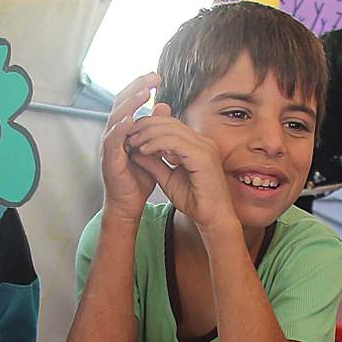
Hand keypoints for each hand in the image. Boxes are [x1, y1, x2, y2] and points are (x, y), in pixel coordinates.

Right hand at [98, 74, 160, 214]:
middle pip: (121, 103)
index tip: (156, 76)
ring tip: (143, 92)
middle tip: (152, 76)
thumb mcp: (152, 148)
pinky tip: (130, 119)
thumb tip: (163, 106)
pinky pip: (112, 141)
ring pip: (116, 118)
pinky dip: (120, 129)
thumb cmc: (138, 177)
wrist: (129, 204)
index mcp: (123, 130)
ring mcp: (109, 146)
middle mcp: (113, 134)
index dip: (140, 87)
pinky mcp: (109, 159)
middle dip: (136, 88)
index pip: (129, 101)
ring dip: (129, 104)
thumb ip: (156, 128)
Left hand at [125, 106, 235, 231]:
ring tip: (133, 143)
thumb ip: (154, 164)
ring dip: (148, 134)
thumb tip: (136, 152)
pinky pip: (175, 142)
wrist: (213, 218)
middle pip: (170, 123)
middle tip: (128, 135)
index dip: (149, 126)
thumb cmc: (195, 202)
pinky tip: (144, 150)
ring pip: (171, 129)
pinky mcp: (203, 156)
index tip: (131, 136)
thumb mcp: (168, 179)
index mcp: (197, 145)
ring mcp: (205, 147)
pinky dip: (157, 144)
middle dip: (146, 126)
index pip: (171, 125)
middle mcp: (203, 142)